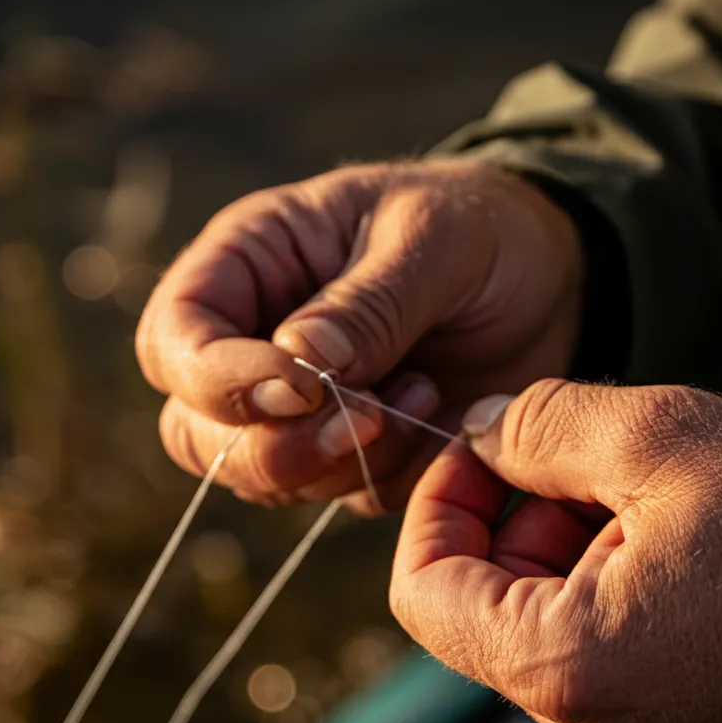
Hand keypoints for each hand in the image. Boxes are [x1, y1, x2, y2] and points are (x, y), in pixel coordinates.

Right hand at [135, 160, 583, 512]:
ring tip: (424, 391)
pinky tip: (439, 412)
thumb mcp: (430, 239)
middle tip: (368, 417)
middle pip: (196, 430)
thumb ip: (367, 303)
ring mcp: (293, 409)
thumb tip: (296, 362)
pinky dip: (388, 474)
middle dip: (276, 444)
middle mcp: (251, 342)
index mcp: (247, 265)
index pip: (174, 340)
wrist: (547, 277)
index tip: (302, 387)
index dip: (217, 379)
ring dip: (339, 461)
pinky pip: (339, 494)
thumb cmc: (477, 228)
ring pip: (260, 477)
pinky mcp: (346, 454)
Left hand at [390, 380, 721, 722]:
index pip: (422, 591)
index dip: (436, 503)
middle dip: (517, 516)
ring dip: (568, 548)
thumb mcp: (665, 437)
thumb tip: (476, 428)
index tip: (478, 449)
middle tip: (586, 458)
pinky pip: (601, 657)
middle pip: (486, 605)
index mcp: (562, 665)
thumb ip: (542, 426)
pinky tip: (676, 544)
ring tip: (650, 497)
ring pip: (545, 626)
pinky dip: (609, 590)